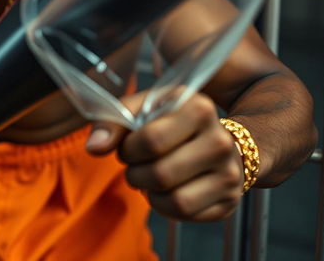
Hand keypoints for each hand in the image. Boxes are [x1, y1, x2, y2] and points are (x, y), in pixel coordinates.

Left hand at [86, 92, 243, 221]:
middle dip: (135, 173)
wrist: (216, 139)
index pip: (151, 140)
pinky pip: (185, 214)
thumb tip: (94, 147)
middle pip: (161, 173)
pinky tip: (166, 189)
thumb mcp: (144, 108)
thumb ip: (114, 121)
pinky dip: (165, 206)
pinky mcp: (229, 201)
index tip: (127, 147)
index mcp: (198, 107)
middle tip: (134, 165)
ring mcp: (229, 173)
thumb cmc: (171, 121)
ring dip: (149, 193)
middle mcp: (220, 140)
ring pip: (175, 199)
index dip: (128, 149)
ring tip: (148, 178)